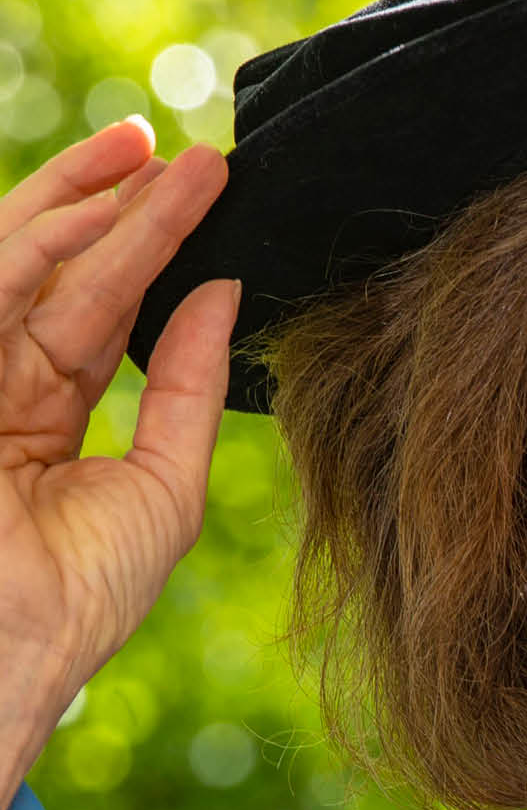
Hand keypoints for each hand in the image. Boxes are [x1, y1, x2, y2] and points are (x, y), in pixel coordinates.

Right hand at [0, 118, 237, 806]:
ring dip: (85, 209)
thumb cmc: (80, 598)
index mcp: (41, 418)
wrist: (8, 655)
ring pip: (21, 269)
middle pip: (58, 274)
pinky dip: (40, 253)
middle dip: (117, 208)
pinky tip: (98, 215)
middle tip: (187, 154)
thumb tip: (222, 293)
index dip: (149, 249)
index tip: (207, 192)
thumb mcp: (164, 483)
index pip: (99, 311)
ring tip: (152, 159)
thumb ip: (187, 385)